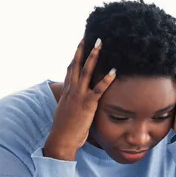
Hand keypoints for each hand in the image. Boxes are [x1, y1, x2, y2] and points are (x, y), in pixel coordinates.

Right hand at [44, 38, 116, 160]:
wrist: (61, 139)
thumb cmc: (64, 131)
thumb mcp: (65, 113)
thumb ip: (70, 105)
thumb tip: (73, 104)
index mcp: (66, 92)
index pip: (70, 70)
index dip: (75, 57)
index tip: (79, 45)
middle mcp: (71, 91)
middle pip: (77, 65)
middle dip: (83, 50)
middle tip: (89, 37)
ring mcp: (78, 96)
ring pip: (86, 72)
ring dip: (93, 57)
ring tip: (100, 45)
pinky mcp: (87, 104)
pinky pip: (98, 89)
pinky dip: (106, 79)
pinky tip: (114, 71)